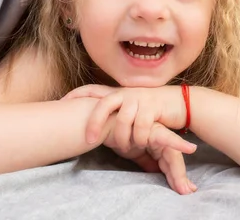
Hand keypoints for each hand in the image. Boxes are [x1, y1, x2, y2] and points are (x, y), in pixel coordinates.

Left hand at [62, 84, 187, 150]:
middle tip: (89, 141)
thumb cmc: (149, 109)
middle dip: (94, 123)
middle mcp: (125, 93)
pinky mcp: (153, 107)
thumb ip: (112, 113)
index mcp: (116, 92)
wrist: (178, 102)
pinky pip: (141, 126)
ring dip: (122, 138)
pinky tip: (141, 146)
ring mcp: (139, 99)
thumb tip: (87, 122)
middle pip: (103, 104)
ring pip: (123, 120)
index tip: (61, 102)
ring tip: (123, 150)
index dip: (76, 95)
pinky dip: (139, 139)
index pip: (91, 90)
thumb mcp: (128, 108)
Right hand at [103, 114, 197, 194]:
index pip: (169, 161)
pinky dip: (177, 143)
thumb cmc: (114, 133)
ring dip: (175, 172)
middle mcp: (158, 135)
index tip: (185, 189)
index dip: (176, 176)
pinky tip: (190, 148)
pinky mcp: (149, 125)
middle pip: (173, 158)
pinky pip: (164, 137)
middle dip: (179, 176)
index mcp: (155, 141)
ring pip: (171, 153)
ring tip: (181, 186)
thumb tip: (155, 171)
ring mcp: (155, 130)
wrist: (97, 120)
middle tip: (187, 190)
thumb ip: (144, 159)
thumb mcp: (132, 151)